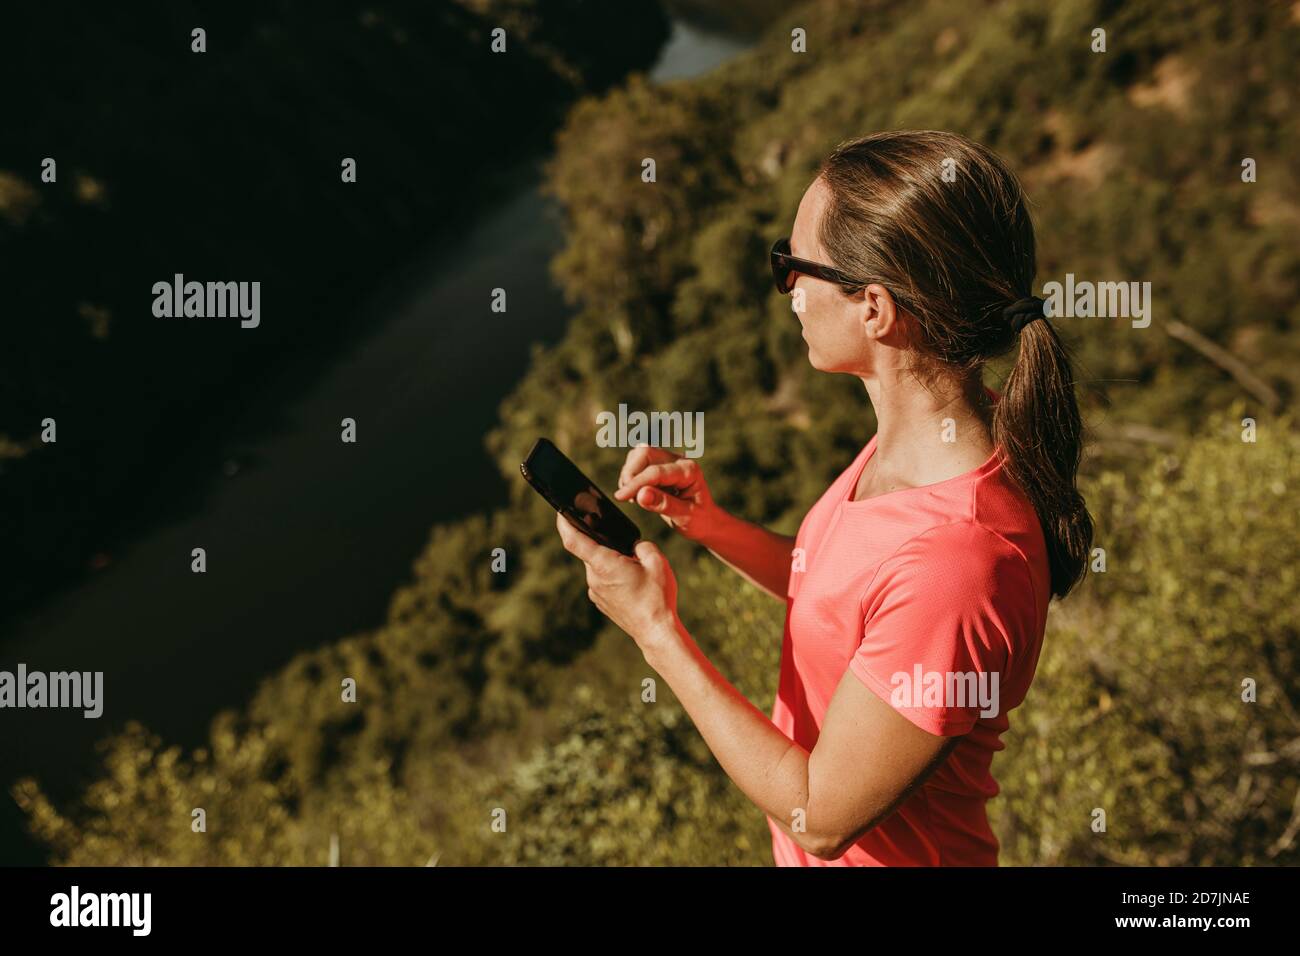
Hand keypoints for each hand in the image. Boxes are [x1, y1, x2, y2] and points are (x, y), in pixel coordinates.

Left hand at [555, 512, 680, 655]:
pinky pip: (603, 581)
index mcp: (603, 564)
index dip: (564, 523)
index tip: (560, 512)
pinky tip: (632, 583)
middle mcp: (594, 578)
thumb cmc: (657, 596)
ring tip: (636, 570)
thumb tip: (635, 545)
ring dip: (612, 562)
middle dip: (606, 545)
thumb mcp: (657, 562)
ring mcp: (596, 592)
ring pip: (599, 567)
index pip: (573, 540)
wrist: (655, 631)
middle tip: (626, 545)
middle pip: (591, 552)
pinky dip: (613, 576)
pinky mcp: (601, 602)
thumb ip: (643, 545)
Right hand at [613, 445, 718, 542]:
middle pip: (644, 454)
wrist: (704, 521)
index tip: (621, 497)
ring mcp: (668, 461)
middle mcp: (678, 461)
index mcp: (689, 471)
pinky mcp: (658, 466)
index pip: (656, 472)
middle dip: (631, 474)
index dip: (636, 483)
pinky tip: (638, 494)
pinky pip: (637, 463)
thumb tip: (641, 494)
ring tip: (635, 498)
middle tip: (628, 498)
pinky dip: (631, 477)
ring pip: (638, 455)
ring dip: (629, 475)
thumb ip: (664, 504)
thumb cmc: (699, 520)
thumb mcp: (685, 517)